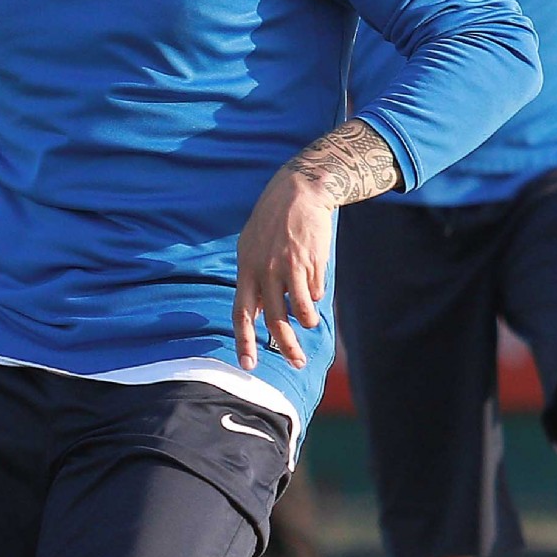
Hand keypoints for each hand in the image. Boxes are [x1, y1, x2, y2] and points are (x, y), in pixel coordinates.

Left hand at [233, 169, 333, 371]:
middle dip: (286, 347)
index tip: (248, 365)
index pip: (241, 313)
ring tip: (310, 325)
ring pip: (298, 311)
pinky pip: (314, 292)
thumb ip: (252, 279)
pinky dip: (316, 297)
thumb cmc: (273, 222)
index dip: (244, 341)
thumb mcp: (251, 247)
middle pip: (274, 320)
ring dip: (306, 324)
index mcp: (246, 270)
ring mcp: (288, 267)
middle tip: (297, 363)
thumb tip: (254, 313)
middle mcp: (264, 271)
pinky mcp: (310, 262)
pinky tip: (315, 288)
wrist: (298, 191)